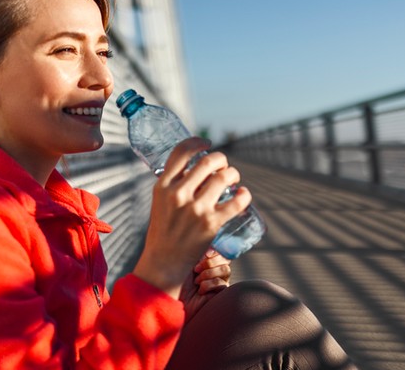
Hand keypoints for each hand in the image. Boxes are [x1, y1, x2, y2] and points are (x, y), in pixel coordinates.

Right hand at [133, 138, 250, 297]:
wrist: (163, 262)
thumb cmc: (163, 231)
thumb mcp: (160, 201)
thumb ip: (174, 184)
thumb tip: (196, 168)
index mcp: (163, 185)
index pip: (181, 152)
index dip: (197, 142)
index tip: (206, 143)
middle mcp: (178, 194)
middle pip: (208, 161)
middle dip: (221, 159)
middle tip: (224, 166)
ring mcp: (196, 209)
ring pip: (224, 178)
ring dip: (234, 174)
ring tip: (234, 179)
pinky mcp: (211, 224)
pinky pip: (236, 202)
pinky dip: (244, 195)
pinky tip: (243, 193)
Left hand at [180, 249, 231, 322]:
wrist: (173, 302)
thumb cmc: (176, 282)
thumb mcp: (186, 262)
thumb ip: (198, 251)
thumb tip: (211, 244)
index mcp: (208, 260)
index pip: (221, 250)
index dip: (217, 250)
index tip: (206, 253)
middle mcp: (216, 270)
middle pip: (225, 259)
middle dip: (210, 262)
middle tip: (195, 269)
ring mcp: (220, 282)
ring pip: (225, 270)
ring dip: (208, 274)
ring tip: (196, 282)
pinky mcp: (221, 295)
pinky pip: (222, 283)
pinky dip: (208, 285)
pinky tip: (199, 291)